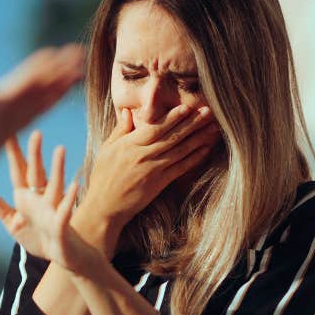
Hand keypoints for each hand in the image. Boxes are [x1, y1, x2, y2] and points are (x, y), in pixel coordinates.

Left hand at [0, 131, 101, 271]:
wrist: (61, 257)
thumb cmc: (38, 236)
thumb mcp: (12, 222)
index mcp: (25, 196)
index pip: (18, 170)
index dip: (13, 152)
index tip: (6, 129)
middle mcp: (40, 198)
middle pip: (37, 172)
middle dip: (35, 154)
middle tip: (35, 132)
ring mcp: (53, 210)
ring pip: (55, 186)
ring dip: (57, 169)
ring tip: (60, 149)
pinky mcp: (61, 225)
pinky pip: (65, 211)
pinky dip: (69, 199)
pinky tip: (75, 185)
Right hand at [81, 104, 220, 228]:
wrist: (104, 207)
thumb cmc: (102, 177)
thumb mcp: (106, 150)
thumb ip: (120, 130)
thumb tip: (128, 111)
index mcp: (129, 144)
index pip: (155, 127)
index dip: (172, 117)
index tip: (187, 107)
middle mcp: (143, 155)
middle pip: (172, 136)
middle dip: (192, 123)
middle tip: (208, 111)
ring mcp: (152, 170)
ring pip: (180, 150)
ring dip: (198, 138)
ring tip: (212, 128)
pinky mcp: (158, 184)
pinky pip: (180, 168)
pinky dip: (194, 158)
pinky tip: (205, 149)